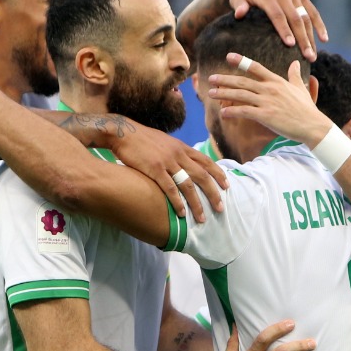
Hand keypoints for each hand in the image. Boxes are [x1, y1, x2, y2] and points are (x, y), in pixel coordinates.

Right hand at [109, 122, 227, 222]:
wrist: (124, 133)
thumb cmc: (142, 138)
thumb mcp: (165, 141)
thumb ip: (176, 152)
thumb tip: (183, 161)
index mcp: (182, 147)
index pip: (206, 161)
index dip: (218, 174)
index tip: (227, 186)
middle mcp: (178, 154)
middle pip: (202, 175)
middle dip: (213, 192)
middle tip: (220, 207)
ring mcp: (167, 162)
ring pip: (188, 185)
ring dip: (197, 203)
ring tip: (202, 217)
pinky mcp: (154, 169)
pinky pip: (170, 188)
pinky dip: (177, 202)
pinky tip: (182, 213)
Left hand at [206, 52, 332, 145]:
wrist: (313, 126)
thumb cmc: (307, 109)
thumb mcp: (301, 88)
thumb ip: (294, 75)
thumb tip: (295, 62)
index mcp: (277, 81)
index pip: (256, 67)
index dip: (241, 61)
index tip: (229, 56)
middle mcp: (270, 89)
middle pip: (242, 81)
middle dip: (225, 79)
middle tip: (211, 78)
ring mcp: (267, 102)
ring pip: (240, 95)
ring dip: (223, 94)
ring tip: (210, 93)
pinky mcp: (265, 115)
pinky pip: (244, 111)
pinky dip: (232, 111)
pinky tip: (223, 112)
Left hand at [228, 0, 326, 59]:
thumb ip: (238, 5)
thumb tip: (239, 14)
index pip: (278, 15)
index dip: (284, 29)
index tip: (290, 45)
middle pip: (296, 19)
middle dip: (303, 39)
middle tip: (307, 57)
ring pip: (306, 17)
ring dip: (312, 37)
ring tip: (313, 56)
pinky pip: (313, 11)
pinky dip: (320, 24)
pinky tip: (325, 39)